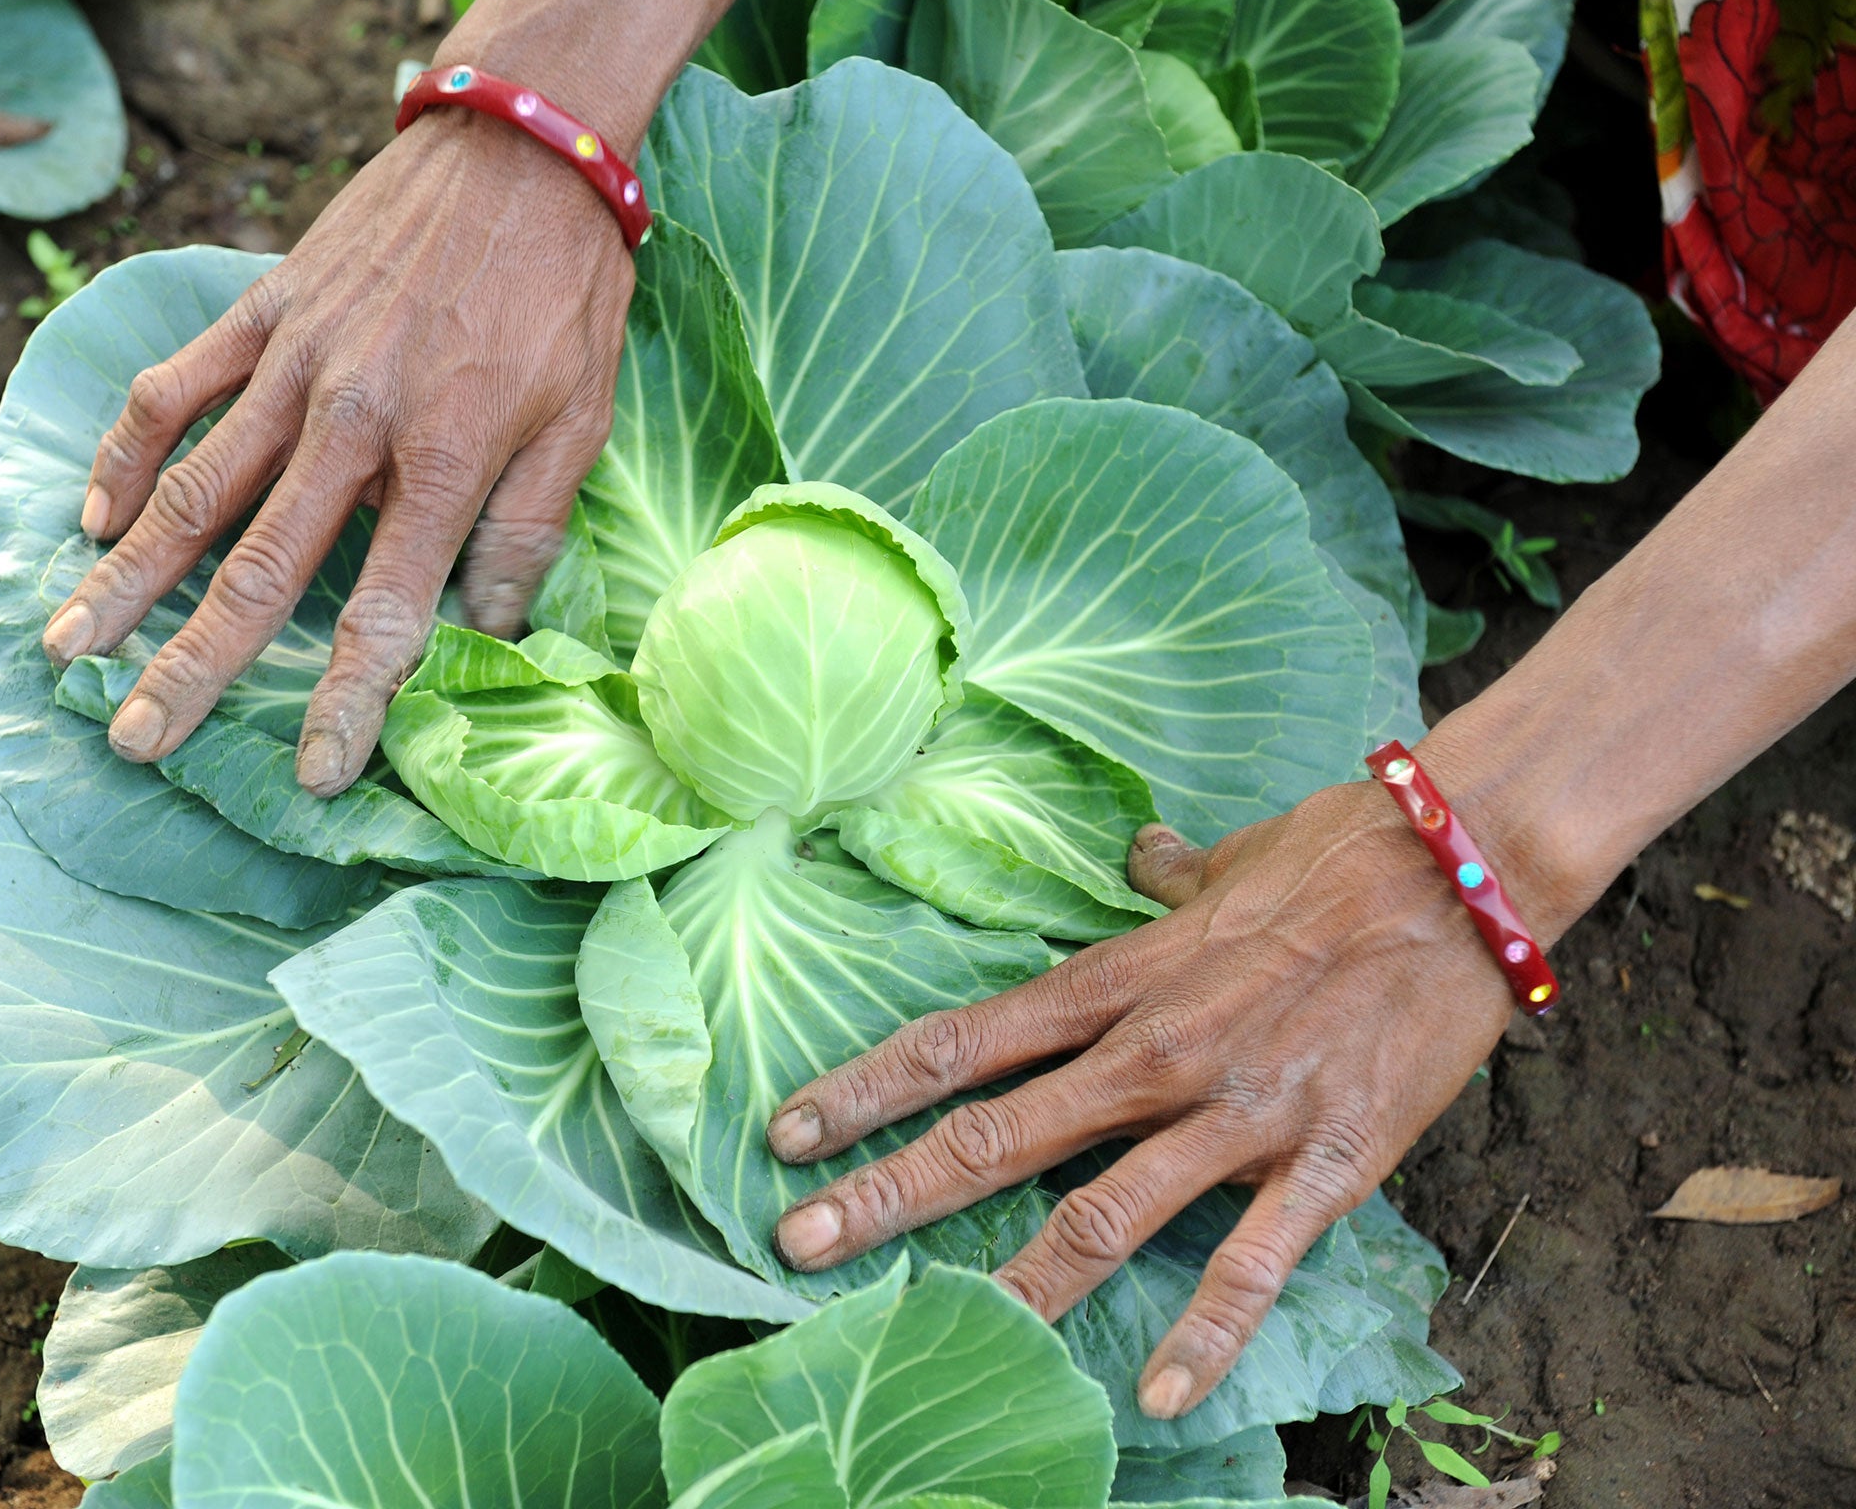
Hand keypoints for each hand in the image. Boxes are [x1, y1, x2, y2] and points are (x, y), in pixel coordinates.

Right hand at [41, 107, 632, 795]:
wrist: (522, 155)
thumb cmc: (563, 299)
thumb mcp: (580, 426)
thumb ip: (526, 534)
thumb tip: (495, 635)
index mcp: (446, 464)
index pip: (386, 612)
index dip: (351, 702)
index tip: (314, 775)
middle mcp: (356, 425)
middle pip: (258, 570)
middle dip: (194, 667)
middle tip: (135, 738)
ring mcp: (296, 366)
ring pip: (192, 489)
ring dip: (128, 577)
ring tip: (71, 645)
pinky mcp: (263, 313)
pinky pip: (175, 391)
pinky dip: (128, 453)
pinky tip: (96, 516)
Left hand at [764, 777, 1530, 1418]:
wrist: (1460, 869)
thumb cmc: (1338, 852)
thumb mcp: (1232, 859)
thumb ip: (1171, 876)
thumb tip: (1143, 852)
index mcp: (1119, 981)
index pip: (962, 1042)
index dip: (866, 1088)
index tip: (787, 1130)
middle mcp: (1152, 1052)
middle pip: (993, 1133)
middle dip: (887, 1192)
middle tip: (795, 1242)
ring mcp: (1233, 1113)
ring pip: (1100, 1215)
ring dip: (1014, 1281)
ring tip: (942, 1332)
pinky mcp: (1322, 1161)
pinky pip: (1250, 1265)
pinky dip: (1204, 1336)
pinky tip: (1154, 1396)